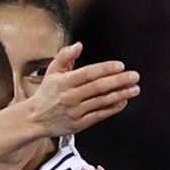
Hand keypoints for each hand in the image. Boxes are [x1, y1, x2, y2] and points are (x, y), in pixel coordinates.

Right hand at [26, 43, 140, 135]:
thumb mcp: (52, 71)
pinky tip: (124, 101)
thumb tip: (79, 45)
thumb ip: (65, 56)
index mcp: (64, 82)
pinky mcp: (79, 124)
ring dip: (121, 95)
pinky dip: (113, 108)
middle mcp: (69, 97)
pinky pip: (100, 115)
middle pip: (98, 87)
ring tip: (135, 89)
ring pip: (101, 101)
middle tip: (135, 76)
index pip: (88, 73)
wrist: (35, 119)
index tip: (121, 65)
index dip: (105, 69)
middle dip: (119, 81)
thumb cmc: (47, 92)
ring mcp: (75, 111)